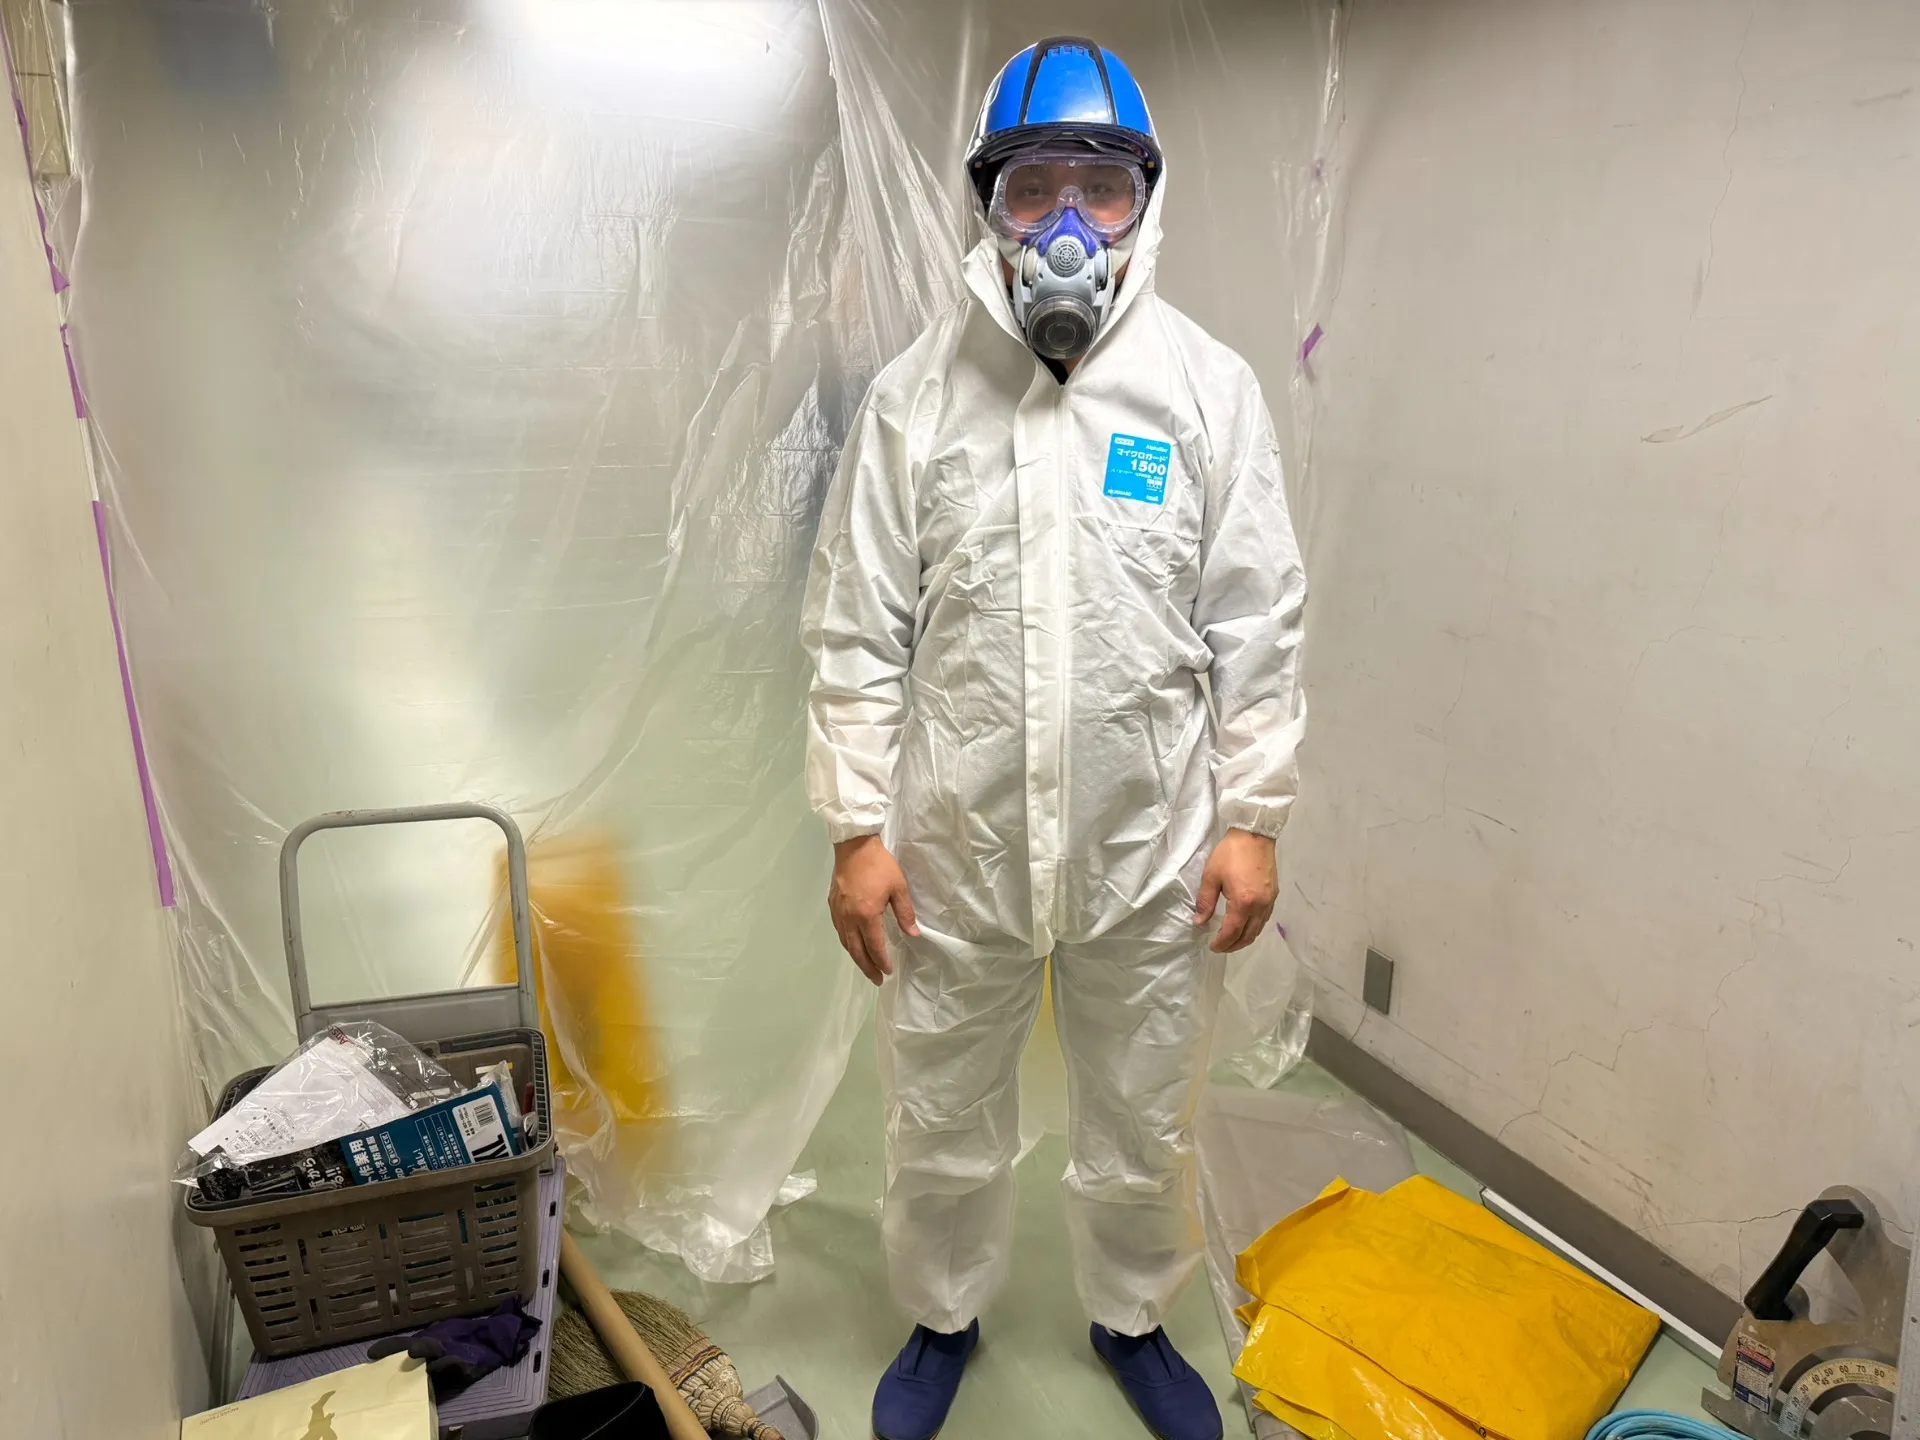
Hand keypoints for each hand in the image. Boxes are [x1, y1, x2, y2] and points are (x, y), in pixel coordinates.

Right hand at [828, 835, 919, 984]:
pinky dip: (847, 943)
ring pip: (845, 942)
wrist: (854, 845)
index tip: (888, 972)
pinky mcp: (832, 905)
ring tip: (866, 966)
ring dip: (856, 957)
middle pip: (856, 950)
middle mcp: (849, 918)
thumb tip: (913, 935)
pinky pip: (839, 931)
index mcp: (866, 915)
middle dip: (867, 967)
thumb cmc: (879, 865)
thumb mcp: (899, 888)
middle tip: (877, 979)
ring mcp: (838, 912)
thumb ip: (905, 914)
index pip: (874, 946)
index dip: (881, 961)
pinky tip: (853, 945)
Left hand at [1194, 829, 1277, 953]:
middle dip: (1233, 945)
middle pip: (1248, 936)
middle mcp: (1259, 906)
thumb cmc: (1230, 853)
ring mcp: (1269, 901)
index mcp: (1243, 903)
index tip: (1212, 946)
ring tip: (1230, 939)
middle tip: (1220, 946)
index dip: (1221, 943)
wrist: (1254, 834)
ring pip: (1258, 930)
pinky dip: (1254, 928)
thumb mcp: (1211, 876)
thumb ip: (1205, 902)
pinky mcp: (1273, 895)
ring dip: (1244, 938)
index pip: (1232, 932)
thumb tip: (1199, 922)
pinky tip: (1244, 924)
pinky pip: (1264, 920)